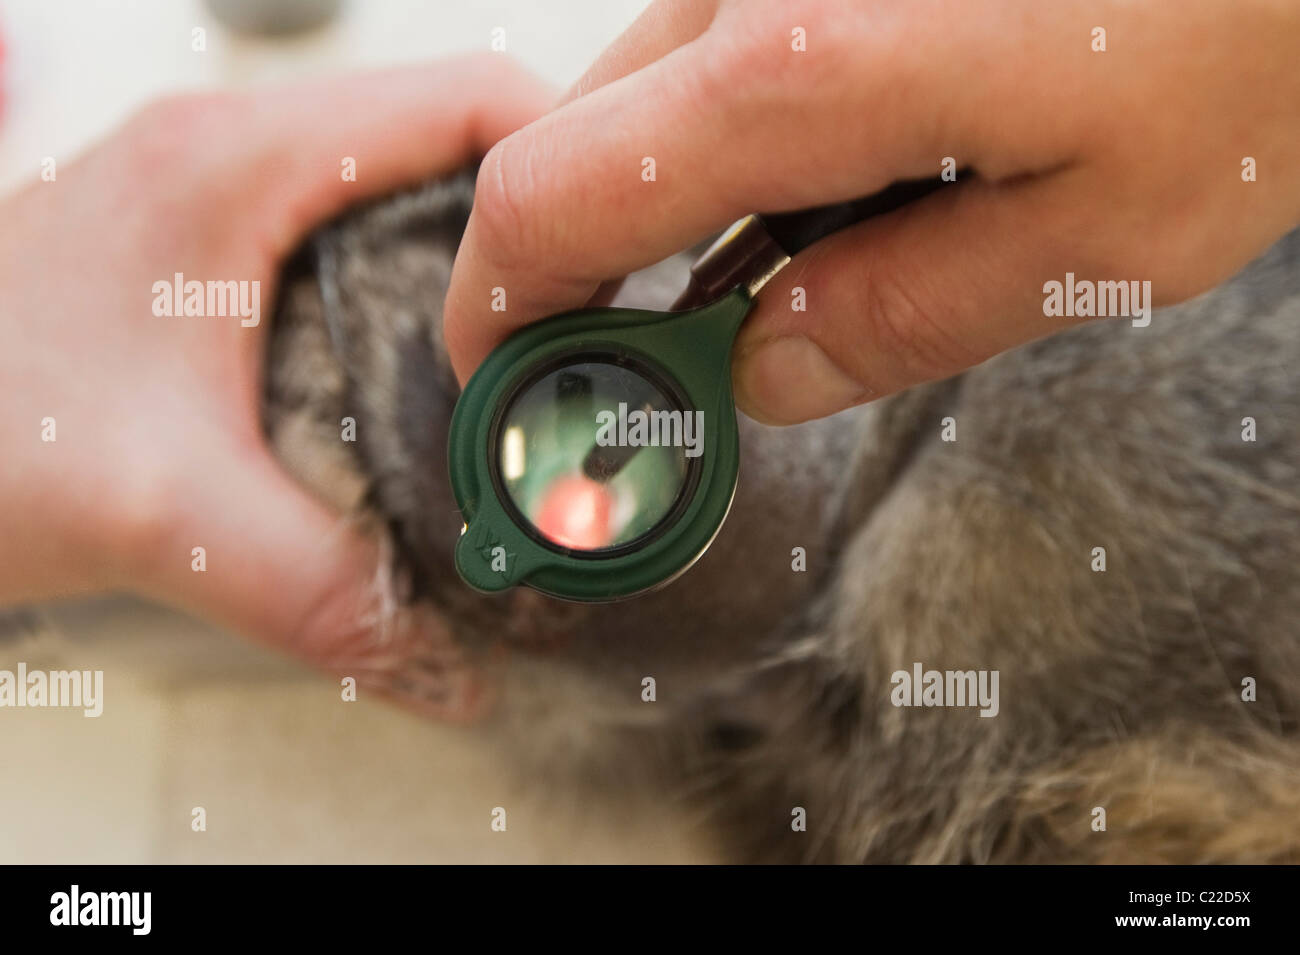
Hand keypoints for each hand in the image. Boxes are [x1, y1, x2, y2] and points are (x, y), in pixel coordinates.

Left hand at [0, 56, 551, 715]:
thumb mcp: (159, 512)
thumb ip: (318, 589)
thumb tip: (449, 665)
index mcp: (237, 163)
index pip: (466, 100)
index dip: (572, 165)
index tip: (633, 250)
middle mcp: (232, 150)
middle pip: (452, 132)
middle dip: (546, 218)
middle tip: (609, 315)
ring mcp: (218, 187)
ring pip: (406, 173)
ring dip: (484, 249)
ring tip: (543, 344)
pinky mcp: (208, 238)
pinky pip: (355, 218)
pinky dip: (420, 272)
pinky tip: (435, 361)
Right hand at [443, 0, 1299, 423]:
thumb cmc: (1262, 23)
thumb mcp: (1100, 237)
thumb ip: (903, 317)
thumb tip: (768, 369)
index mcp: (810, 66)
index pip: (553, 202)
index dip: (500, 305)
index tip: (504, 376)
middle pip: (578, 141)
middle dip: (590, 269)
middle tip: (661, 361)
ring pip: (648, 90)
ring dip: (682, 201)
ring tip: (807, 262)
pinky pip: (719, 38)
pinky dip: (743, 132)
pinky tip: (850, 168)